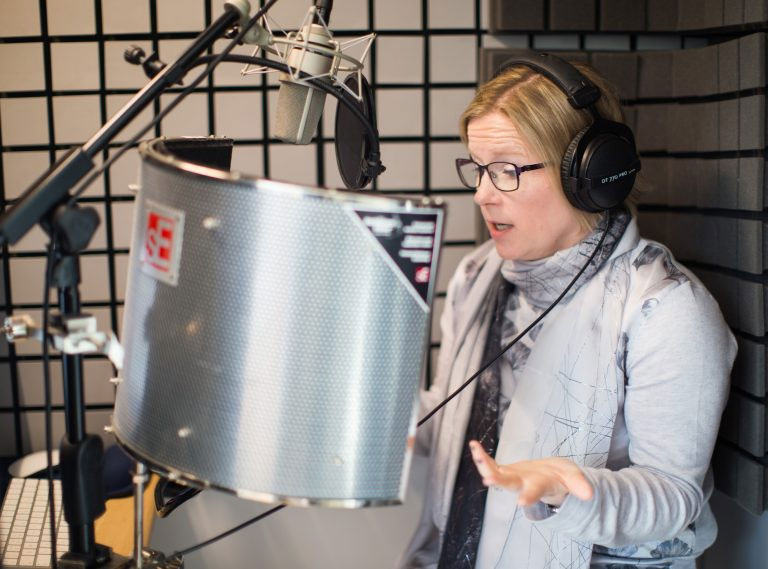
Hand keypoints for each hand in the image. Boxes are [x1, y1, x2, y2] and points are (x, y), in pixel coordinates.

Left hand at [469, 440, 593, 506]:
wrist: (550, 478)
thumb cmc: (562, 478)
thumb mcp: (574, 479)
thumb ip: (579, 485)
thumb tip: (589, 494)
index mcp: (540, 486)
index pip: (535, 492)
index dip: (528, 497)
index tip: (520, 502)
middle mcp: (523, 483)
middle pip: (510, 483)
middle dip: (499, 480)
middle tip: (489, 479)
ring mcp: (512, 477)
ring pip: (495, 472)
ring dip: (484, 464)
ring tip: (476, 451)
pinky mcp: (505, 470)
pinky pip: (490, 463)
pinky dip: (481, 456)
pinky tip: (473, 445)